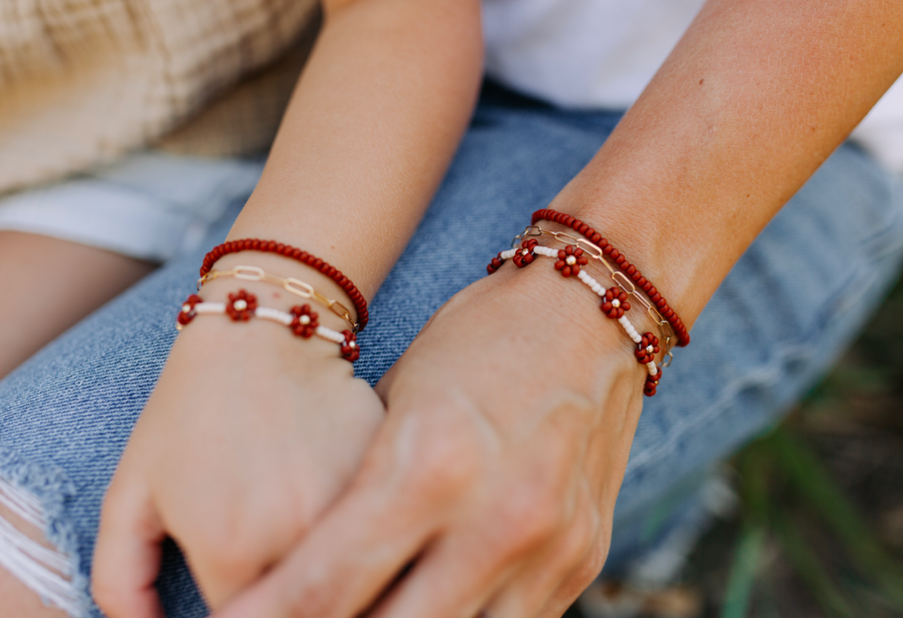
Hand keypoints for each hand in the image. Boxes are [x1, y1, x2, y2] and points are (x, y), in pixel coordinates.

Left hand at [92, 289, 384, 616]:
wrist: (265, 330)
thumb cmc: (189, 408)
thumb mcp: (131, 492)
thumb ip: (122, 581)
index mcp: (234, 552)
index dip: (241, 612)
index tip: (237, 576)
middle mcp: (300, 539)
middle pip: (303, 609)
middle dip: (288, 597)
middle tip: (268, 550)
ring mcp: (354, 507)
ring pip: (347, 579)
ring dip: (329, 572)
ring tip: (302, 531)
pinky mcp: (390, 477)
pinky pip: (379, 534)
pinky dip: (363, 535)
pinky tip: (345, 511)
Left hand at [216, 259, 651, 617]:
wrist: (588, 315)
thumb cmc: (476, 340)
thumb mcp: (397, 399)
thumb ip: (362, 495)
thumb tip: (314, 575)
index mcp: (427, 466)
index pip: (324, 588)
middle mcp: (493, 519)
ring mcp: (547, 548)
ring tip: (369, 614)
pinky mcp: (583, 558)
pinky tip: (434, 602)